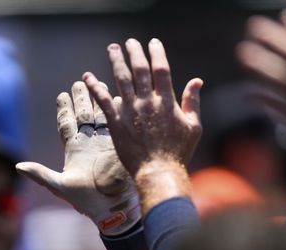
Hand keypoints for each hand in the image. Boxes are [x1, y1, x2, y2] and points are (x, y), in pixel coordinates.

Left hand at [16, 81, 140, 235]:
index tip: (61, 94)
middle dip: (82, 98)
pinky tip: (119, 98)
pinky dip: (118, 110)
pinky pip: (118, 124)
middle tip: (80, 81)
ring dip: (100, 100)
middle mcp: (89, 143)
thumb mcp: (60, 186)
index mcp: (73, 149)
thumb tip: (18, 167)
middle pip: (84, 115)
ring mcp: (105, 143)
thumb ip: (40, 175)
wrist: (113, 207)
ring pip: (101, 116)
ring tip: (99, 83)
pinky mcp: (120, 146)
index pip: (66, 124)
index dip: (64, 109)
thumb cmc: (86, 200)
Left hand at [83, 38, 202, 177]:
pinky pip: (103, 100)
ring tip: (112, 49)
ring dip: (116, 62)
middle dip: (134, 52)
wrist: (159, 172)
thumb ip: (193, 102)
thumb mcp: (193, 126)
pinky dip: (95, 87)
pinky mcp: (116, 123)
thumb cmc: (178, 152)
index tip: (153, 43)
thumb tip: (197, 81)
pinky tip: (88, 77)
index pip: (161, 69)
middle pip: (140, 70)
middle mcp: (148, 102)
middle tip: (129, 42)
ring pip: (121, 79)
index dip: (156, 53)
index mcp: (167, 101)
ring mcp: (131, 112)